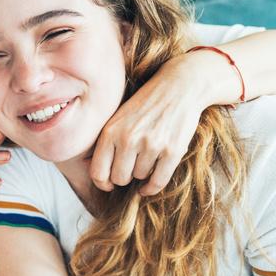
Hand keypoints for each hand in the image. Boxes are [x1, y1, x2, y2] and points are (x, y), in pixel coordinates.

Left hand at [89, 54, 212, 195]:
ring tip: (146, 157)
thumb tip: (98, 176)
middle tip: (130, 168)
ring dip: (142, 173)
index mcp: (110, 131)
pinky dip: (153, 187)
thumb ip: (106, 142)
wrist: (177, 87)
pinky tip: (150, 184)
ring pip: (140, 178)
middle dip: (124, 177)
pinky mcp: (172, 151)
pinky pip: (158, 182)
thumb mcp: (118, 118)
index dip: (102, 183)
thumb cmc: (144, 105)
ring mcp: (151, 145)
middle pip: (119, 179)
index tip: (108, 184)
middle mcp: (128, 139)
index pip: (97, 172)